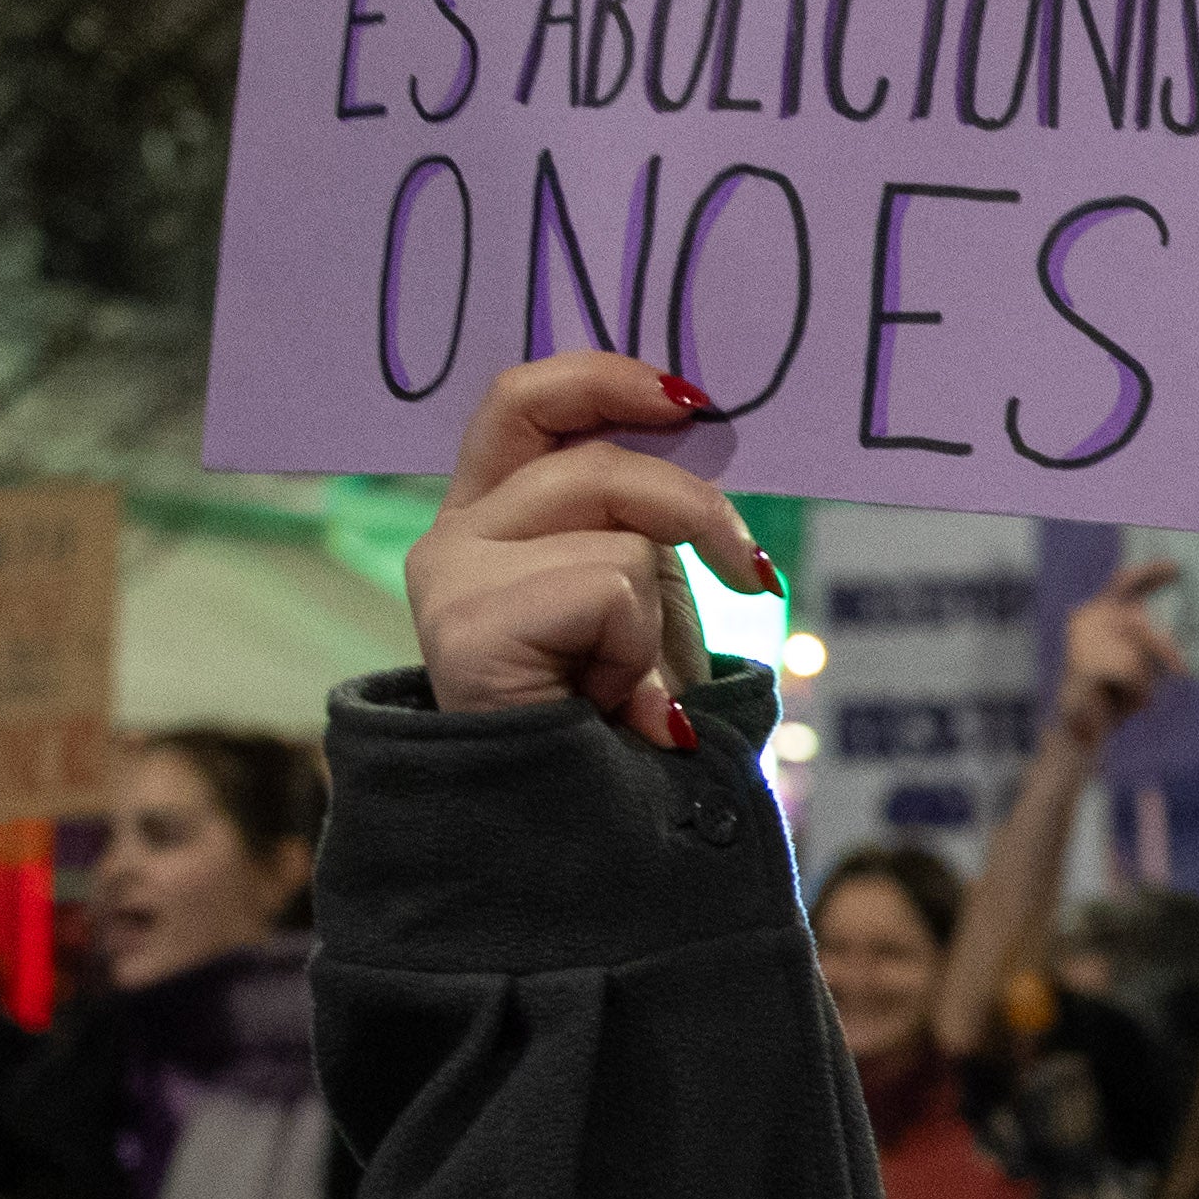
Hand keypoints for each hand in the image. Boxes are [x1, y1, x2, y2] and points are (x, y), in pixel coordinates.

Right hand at [402, 358, 777, 747]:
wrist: (580, 819)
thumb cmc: (615, 701)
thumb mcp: (638, 582)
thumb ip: (638, 505)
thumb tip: (690, 412)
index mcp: (488, 510)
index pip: (524, 400)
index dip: (603, 379)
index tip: (688, 400)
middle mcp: (453, 534)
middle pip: (596, 458)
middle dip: (694, 509)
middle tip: (747, 572)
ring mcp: (451, 575)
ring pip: (618, 530)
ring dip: (657, 613)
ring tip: (626, 677)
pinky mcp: (468, 620)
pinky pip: (610, 588)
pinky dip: (638, 650)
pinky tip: (608, 701)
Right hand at [1050, 558, 1186, 755]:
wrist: (1082, 732)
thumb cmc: (1114, 695)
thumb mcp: (1140, 662)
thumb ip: (1151, 642)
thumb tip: (1176, 638)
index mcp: (1098, 613)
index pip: (1126, 583)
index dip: (1151, 573)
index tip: (1177, 569)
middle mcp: (1086, 617)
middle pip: (1141, 623)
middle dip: (1164, 651)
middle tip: (1180, 672)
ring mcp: (1083, 637)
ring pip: (1140, 651)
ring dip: (1145, 679)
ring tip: (1128, 694)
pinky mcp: (1086, 662)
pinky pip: (1133, 672)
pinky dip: (1137, 691)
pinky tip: (1119, 701)